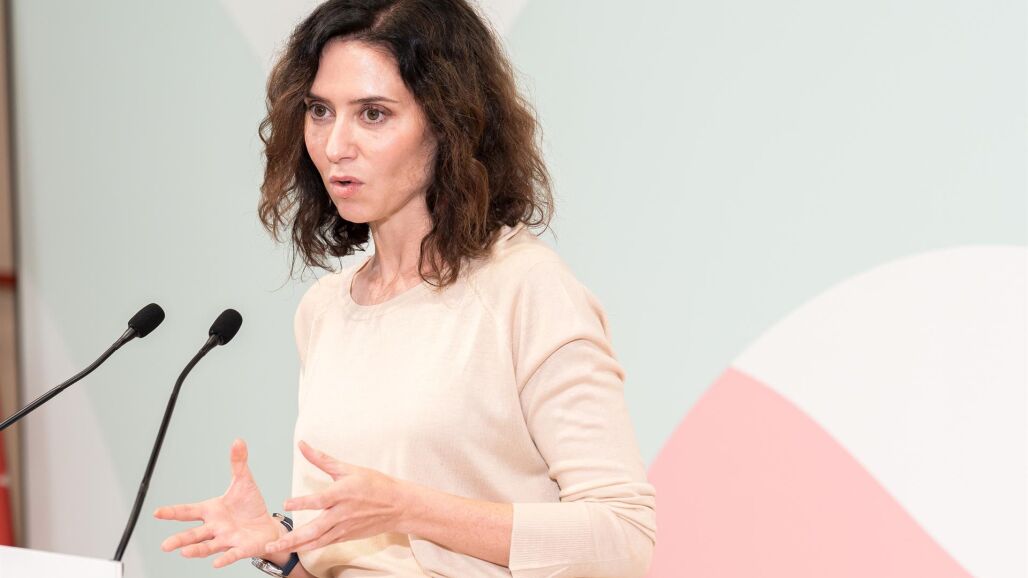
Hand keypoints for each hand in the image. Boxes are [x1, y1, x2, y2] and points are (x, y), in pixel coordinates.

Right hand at [154, 438, 282, 567]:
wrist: (267, 525)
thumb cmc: (251, 506)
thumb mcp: (244, 481)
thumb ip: (238, 463)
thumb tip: (238, 441)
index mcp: (212, 510)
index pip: (188, 511)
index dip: (173, 512)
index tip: (157, 512)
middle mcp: (215, 527)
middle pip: (194, 534)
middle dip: (180, 540)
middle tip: (165, 546)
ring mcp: (227, 539)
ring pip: (209, 546)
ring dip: (197, 550)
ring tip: (184, 552)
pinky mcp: (242, 548)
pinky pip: (232, 554)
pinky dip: (225, 559)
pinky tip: (216, 564)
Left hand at [263, 440, 408, 554]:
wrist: (397, 505)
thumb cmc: (374, 484)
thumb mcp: (349, 468)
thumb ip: (322, 459)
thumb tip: (302, 445)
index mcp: (343, 494)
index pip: (320, 500)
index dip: (302, 502)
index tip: (285, 503)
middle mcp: (342, 513)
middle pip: (314, 529)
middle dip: (292, 537)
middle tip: (272, 543)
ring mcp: (344, 527)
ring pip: (316, 540)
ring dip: (296, 546)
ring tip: (277, 549)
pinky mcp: (346, 536)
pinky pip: (324, 544)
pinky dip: (309, 547)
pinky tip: (295, 549)